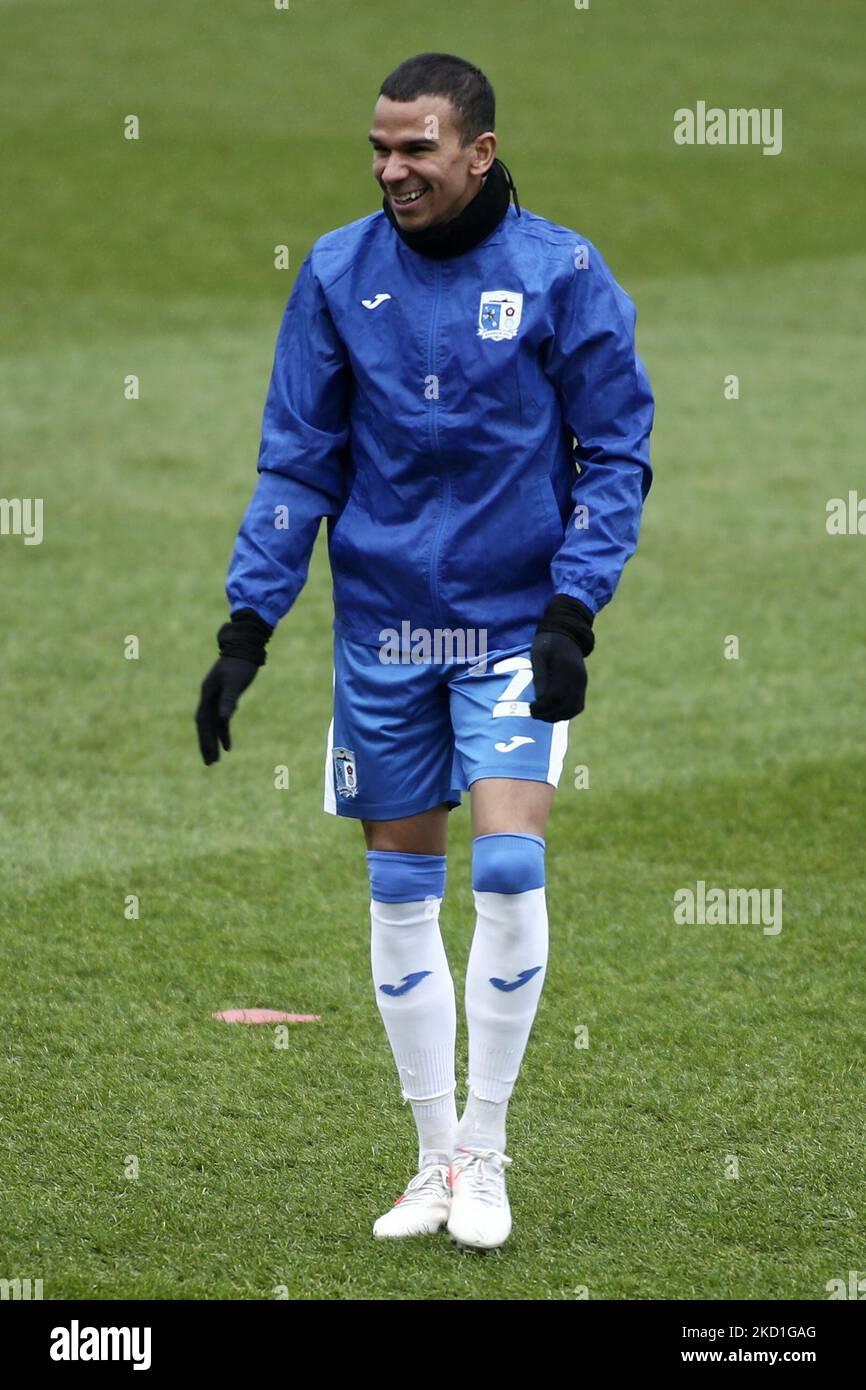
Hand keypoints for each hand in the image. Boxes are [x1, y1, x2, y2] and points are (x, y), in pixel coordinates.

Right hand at [195, 608, 272, 764]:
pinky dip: (223, 731)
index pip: (204, 721)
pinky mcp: (223, 697)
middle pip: (204, 725)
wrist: (245, 647)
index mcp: (207, 693)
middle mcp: (208, 696)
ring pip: (211, 724)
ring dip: (213, 741)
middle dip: (206, 744)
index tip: (209, 755)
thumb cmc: (240, 664)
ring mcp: (214, 697)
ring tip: (216, 760)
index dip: (205, 739)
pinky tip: (227, 744)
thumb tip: (223, 719)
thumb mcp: (235, 682)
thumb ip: (229, 700)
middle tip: (210, 763)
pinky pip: (220, 718)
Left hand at [528, 593, 594, 722]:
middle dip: (549, 714)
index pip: (556, 696)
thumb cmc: (548, 643)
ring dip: (558, 716)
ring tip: (542, 715)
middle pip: (566, 705)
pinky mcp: (582, 685)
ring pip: (574, 709)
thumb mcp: (539, 655)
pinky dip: (566, 712)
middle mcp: (578, 677)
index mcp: (566, 668)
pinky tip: (553, 712)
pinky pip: (578, 705)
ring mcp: (582, 682)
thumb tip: (540, 699)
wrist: (567, 633)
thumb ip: (540, 676)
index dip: (543, 707)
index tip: (531, 708)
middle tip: (534, 713)